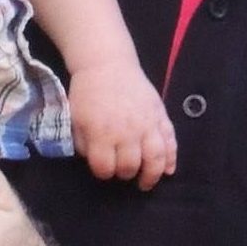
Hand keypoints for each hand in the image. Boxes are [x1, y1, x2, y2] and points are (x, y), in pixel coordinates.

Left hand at [68, 62, 176, 189]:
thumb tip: (95, 161)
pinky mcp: (160, 114)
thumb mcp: (75, 118)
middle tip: (122, 170)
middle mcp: (127, 131)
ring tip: (146, 182)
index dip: (102, 172)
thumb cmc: (88, 92)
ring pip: (156, 158)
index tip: (102, 168)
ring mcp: (147, 123)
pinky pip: (171, 141)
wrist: (107, 63)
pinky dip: (172, 158)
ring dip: (152, 174)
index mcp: (102, 133)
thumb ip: (83, 144)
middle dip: (125, 173)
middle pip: (130, 166)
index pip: (105, 168)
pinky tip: (168, 169)